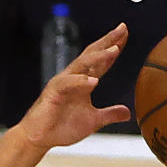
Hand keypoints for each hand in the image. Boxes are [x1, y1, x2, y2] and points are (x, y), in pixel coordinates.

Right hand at [17, 22, 131, 149]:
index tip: (125, 34)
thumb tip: (128, 113)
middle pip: (92, 54)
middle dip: (107, 41)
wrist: (38, 139)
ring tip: (114, 49)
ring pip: (81, 64)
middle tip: (122, 28)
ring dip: (98, 56)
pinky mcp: (53, 92)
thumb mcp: (92, 121)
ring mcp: (63, 83)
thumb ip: (109, 115)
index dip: (113, 47)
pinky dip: (81, 81)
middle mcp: (73, 78)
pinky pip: (68, 83)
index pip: (100, 61)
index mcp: (82, 82)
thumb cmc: (61, 128)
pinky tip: (94, 81)